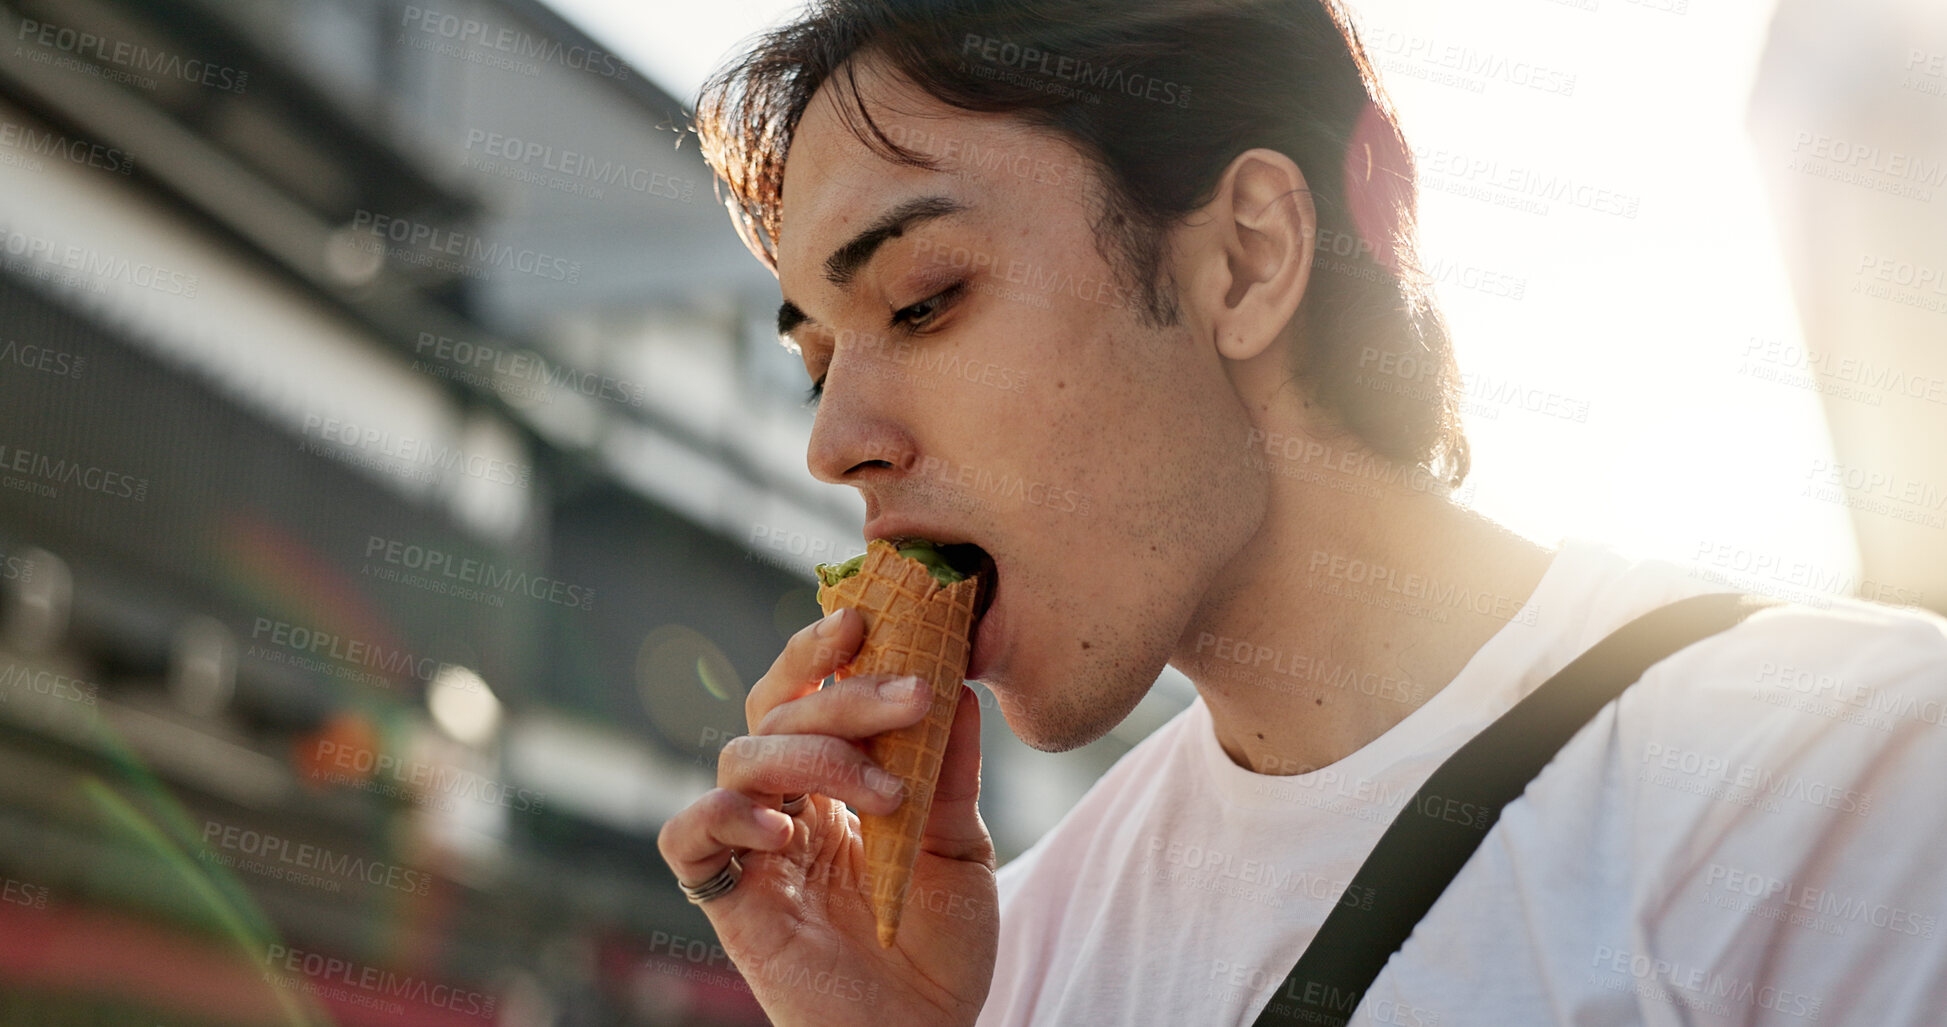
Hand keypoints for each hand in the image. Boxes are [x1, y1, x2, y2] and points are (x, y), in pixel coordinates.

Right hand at [657, 607, 998, 1026]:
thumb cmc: (939, 949)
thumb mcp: (960, 846)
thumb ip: (948, 771)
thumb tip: (959, 685)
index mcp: (833, 781)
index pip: (809, 693)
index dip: (824, 649)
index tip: (870, 615)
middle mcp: (787, 804)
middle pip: (777, 710)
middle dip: (841, 691)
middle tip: (910, 692)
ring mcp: (755, 848)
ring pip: (742, 756)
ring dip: (817, 756)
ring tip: (887, 796)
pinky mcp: (729, 900)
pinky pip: (689, 837)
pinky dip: (726, 815)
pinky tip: (784, 828)